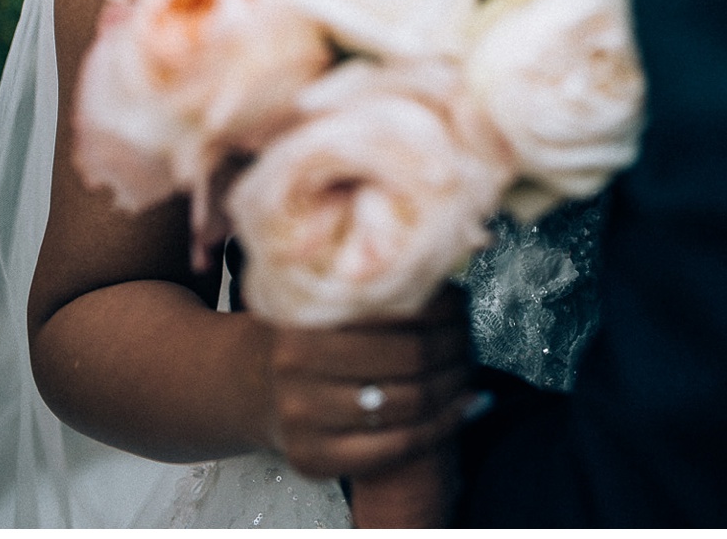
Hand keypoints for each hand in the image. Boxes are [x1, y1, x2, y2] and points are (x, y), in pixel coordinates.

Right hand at [263, 285, 477, 488]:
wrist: (257, 387)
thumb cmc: (312, 335)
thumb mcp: (330, 297)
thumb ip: (375, 284)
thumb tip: (447, 269)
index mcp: (307, 309)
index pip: (397, 305)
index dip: (442, 306)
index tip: (461, 303)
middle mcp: (295, 362)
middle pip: (409, 356)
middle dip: (454, 346)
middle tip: (469, 339)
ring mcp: (302, 415)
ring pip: (407, 403)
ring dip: (453, 386)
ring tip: (468, 371)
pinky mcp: (313, 457)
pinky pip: (396, 447)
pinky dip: (440, 427)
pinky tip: (461, 408)